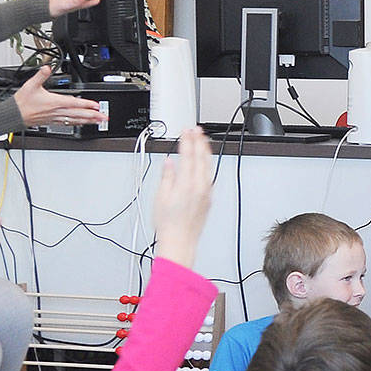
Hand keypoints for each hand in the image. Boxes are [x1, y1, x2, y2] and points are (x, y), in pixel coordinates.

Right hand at [12, 66, 105, 127]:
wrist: (14, 115)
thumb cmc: (22, 102)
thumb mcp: (31, 85)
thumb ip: (41, 75)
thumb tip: (47, 67)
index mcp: (54, 102)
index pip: (74, 103)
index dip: (86, 104)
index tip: (96, 106)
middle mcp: (57, 111)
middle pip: (78, 114)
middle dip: (92, 115)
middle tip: (103, 117)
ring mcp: (55, 118)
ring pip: (75, 120)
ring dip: (87, 121)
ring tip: (98, 121)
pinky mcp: (52, 122)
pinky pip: (68, 123)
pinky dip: (77, 123)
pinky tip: (82, 124)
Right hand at [151, 128, 214, 266]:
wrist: (180, 241)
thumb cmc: (169, 223)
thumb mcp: (161, 197)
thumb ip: (166, 176)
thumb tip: (169, 162)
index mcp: (186, 184)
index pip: (188, 156)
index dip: (187, 141)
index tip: (186, 131)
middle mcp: (199, 186)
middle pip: (201, 158)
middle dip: (199, 141)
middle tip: (197, 130)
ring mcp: (206, 192)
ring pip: (208, 166)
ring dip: (205, 151)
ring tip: (203, 140)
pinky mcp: (209, 199)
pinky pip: (210, 176)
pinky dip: (208, 164)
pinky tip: (205, 161)